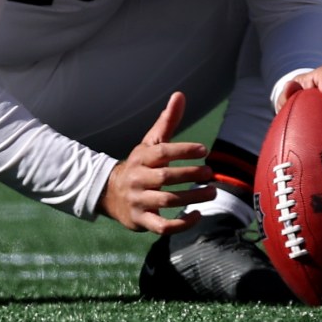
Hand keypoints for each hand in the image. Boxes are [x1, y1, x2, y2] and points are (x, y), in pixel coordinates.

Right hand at [100, 90, 213, 233]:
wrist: (110, 194)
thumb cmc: (139, 166)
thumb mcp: (150, 144)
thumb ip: (167, 122)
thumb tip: (180, 94)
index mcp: (142, 159)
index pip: (162, 153)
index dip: (183, 150)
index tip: (204, 150)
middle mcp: (138, 180)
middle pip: (165, 178)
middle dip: (190, 175)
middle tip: (210, 173)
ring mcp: (139, 202)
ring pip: (166, 201)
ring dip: (191, 198)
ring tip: (212, 192)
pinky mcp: (141, 221)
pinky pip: (162, 226)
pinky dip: (181, 224)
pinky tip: (198, 215)